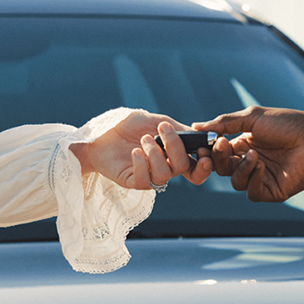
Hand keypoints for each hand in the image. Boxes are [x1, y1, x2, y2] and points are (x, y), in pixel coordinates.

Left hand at [73, 111, 211, 188]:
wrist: (99, 132)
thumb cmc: (128, 126)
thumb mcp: (155, 121)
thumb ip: (178, 129)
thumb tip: (201, 136)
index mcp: (173, 155)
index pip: (196, 168)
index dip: (204, 165)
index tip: (203, 152)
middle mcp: (164, 167)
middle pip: (182, 167)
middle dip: (175, 147)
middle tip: (163, 129)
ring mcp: (148, 176)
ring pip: (164, 175)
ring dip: (155, 154)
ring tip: (143, 139)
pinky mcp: (132, 182)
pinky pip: (144, 181)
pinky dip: (142, 164)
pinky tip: (134, 151)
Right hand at [193, 106, 303, 201]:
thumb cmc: (287, 124)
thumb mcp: (252, 118)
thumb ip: (224, 123)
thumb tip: (196, 126)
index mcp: (243, 144)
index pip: (218, 153)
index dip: (211, 150)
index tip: (205, 144)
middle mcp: (250, 162)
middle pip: (222, 169)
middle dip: (219, 159)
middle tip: (222, 146)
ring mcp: (260, 177)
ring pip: (235, 182)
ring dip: (241, 168)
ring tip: (255, 155)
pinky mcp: (271, 191)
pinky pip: (251, 192)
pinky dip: (253, 180)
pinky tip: (262, 167)